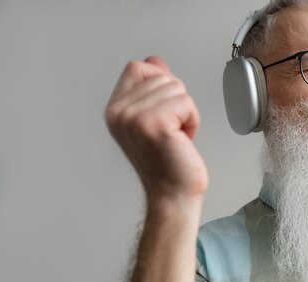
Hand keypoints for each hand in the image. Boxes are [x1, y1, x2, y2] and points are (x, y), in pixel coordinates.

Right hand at [105, 56, 207, 200]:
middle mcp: (119, 113)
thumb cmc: (167, 162)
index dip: (160, 81)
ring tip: (175, 136)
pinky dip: (192, 121)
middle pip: (162, 77)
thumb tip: (155, 62)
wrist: (172, 194)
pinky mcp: (154, 123)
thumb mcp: (154, 118)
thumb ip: (152, 88)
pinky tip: (182, 139)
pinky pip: (186, 103)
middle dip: (177, 102)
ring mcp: (134, 117)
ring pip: (177, 88)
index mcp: (114, 110)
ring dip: (186, 113)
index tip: (166, 110)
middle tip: (171, 131)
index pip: (138, 68)